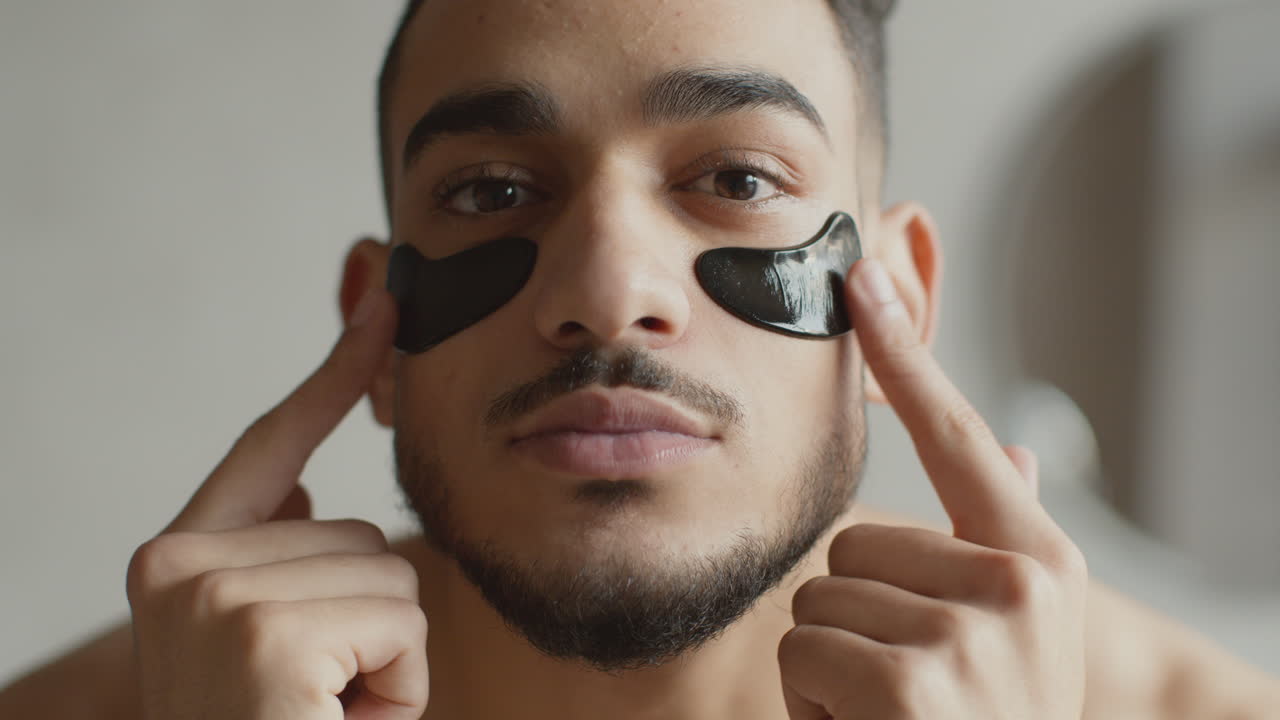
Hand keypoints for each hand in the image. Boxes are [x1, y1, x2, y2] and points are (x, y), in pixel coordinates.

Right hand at [126, 287, 427, 719]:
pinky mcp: (263, 634)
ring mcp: (212, 596)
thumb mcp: (278, 650)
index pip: (271, 444)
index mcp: (178, 563)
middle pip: (362, 530)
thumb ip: (285, 562)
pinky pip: (400, 620)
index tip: (385, 303)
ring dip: (388, 659)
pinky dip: (400, 685)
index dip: (336, 374)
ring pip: (391, 573)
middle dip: (373, 623)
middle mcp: (176, 567)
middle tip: (322, 701)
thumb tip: (316, 487)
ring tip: (329, 718)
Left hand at [778, 258, 1087, 718]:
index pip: (957, 434)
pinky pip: (803, 649)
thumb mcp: (1017, 639)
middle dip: (857, 618)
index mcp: (1036, 563)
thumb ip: (1003, 542)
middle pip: (853, 542)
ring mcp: (968, 636)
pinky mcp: (908, 684)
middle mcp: (1015, 587)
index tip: (862, 277)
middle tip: (907, 688)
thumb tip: (1007, 453)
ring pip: (818, 598)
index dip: (906, 351)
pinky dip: (814, 706)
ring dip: (832, 668)